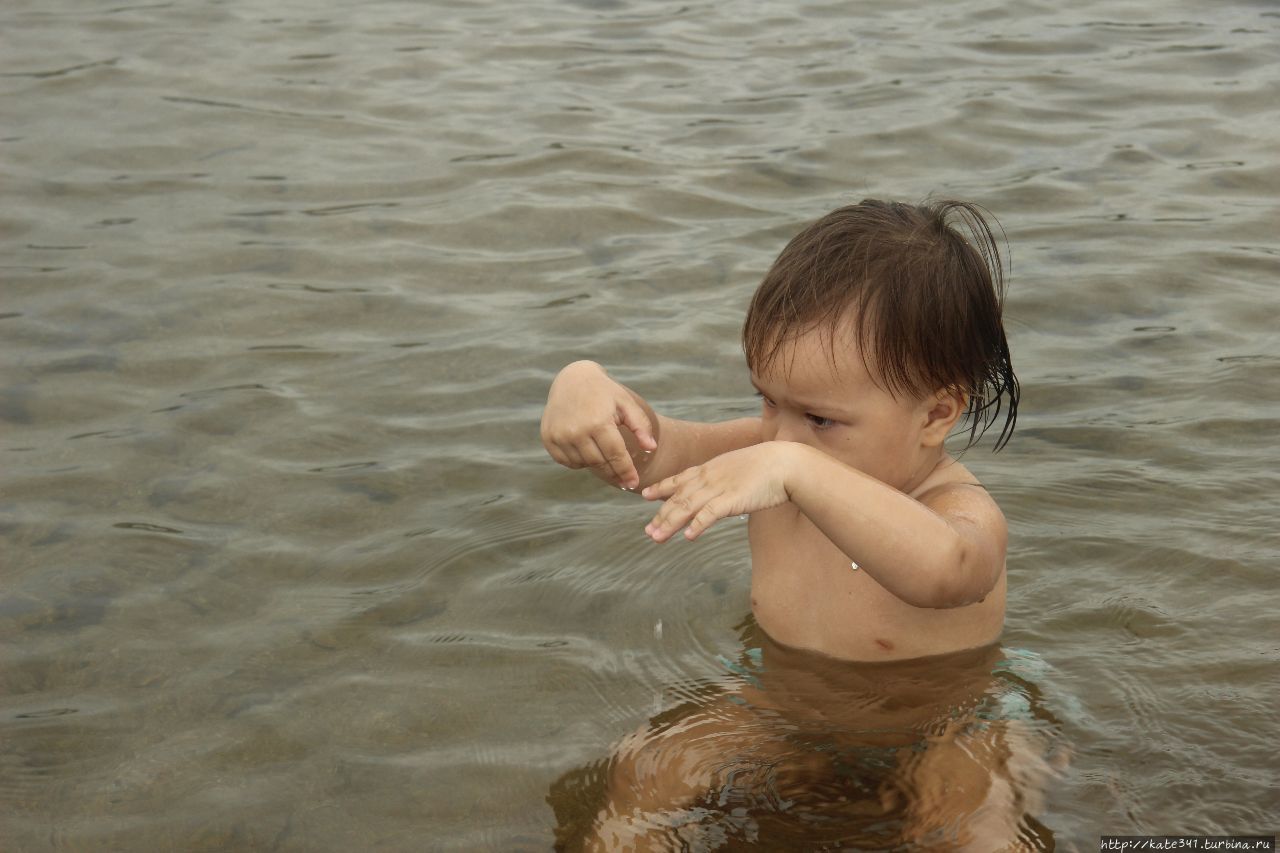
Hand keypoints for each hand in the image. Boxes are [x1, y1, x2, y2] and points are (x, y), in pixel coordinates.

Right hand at [541, 361, 657, 489]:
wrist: (572, 379)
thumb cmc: (604, 392)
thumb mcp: (626, 403)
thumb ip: (641, 426)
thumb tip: (651, 448)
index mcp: (598, 421)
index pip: (616, 455)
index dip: (626, 472)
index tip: (633, 483)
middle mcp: (576, 431)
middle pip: (600, 463)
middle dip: (614, 473)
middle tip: (625, 481)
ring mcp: (560, 435)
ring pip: (584, 464)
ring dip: (597, 465)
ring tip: (605, 455)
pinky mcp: (548, 438)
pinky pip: (567, 462)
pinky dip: (579, 461)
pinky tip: (587, 451)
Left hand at [641, 442, 796, 541]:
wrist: (786, 463)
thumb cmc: (768, 466)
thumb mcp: (738, 468)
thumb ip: (724, 478)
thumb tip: (717, 490)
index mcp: (711, 468)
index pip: (680, 479)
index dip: (662, 488)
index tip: (645, 496)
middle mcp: (710, 477)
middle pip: (679, 498)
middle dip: (661, 515)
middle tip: (648, 531)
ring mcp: (720, 488)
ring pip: (687, 507)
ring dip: (670, 524)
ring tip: (656, 538)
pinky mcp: (732, 499)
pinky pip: (710, 513)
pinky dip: (697, 525)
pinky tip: (688, 536)